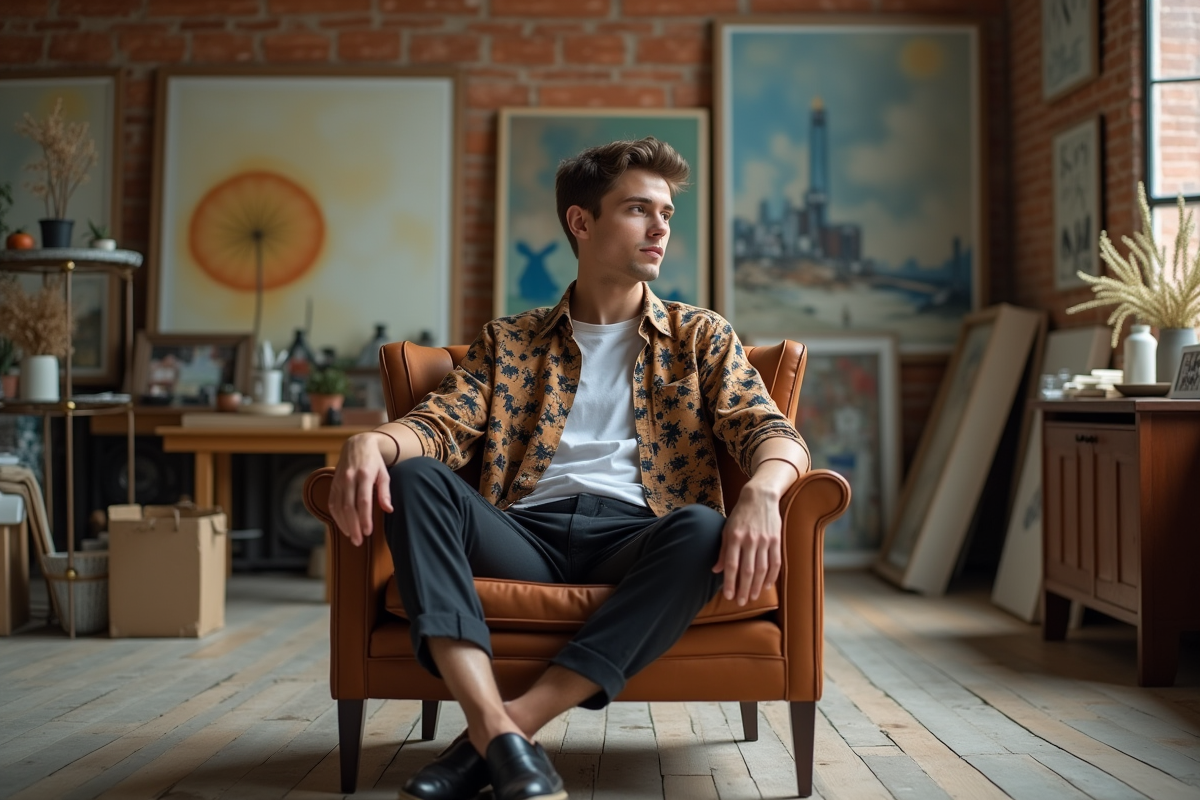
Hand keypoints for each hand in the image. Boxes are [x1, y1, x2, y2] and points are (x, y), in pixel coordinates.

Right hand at [328, 432, 394, 546]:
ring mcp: (339, 481)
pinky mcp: (333, 483)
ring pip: (339, 507)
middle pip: (349, 507)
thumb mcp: (384, 474)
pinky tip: (343, 526)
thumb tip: (389, 510)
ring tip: (352, 537)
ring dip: (344, 524)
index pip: (363, 501)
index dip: (364, 518)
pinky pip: (332, 503)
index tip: (368, 532)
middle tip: (359, 541)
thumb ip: (385, 492)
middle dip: (353, 526)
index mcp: (364, 475)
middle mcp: (349, 478)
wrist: (357, 444)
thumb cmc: (374, 462)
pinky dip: (336, 517)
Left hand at [712, 483, 782, 605]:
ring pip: (762, 569)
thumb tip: (716, 570)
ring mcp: (764, 540)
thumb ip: (723, 551)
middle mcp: (750, 540)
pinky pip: (775, 562)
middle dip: (743, 589)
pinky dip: (772, 576)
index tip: (728, 596)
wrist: (760, 497)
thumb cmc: (740, 515)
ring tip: (752, 598)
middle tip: (740, 603)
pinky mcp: (776, 540)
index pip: (732, 565)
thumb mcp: (726, 529)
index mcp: (735, 537)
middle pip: (747, 571)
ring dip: (757, 586)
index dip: (730, 583)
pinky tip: (766, 585)